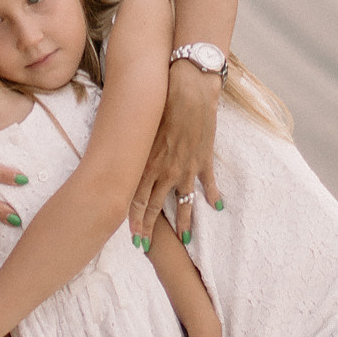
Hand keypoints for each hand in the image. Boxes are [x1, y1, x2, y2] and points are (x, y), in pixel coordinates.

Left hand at [131, 66, 221, 247]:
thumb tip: (121, 158)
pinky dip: (213, 195)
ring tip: (185, 239)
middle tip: (145, 247)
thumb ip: (135, 148)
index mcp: (149, 163)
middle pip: (155, 207)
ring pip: (184, 203)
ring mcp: (187, 167)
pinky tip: (216, 207)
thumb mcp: (143, 128)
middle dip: (149, 229)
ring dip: (185, 222)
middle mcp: (167, 170)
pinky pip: (208, 183)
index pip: (137, 200)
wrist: (189, 89)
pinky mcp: (204, 159)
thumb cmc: (161, 103)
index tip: (131, 238)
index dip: (134, 221)